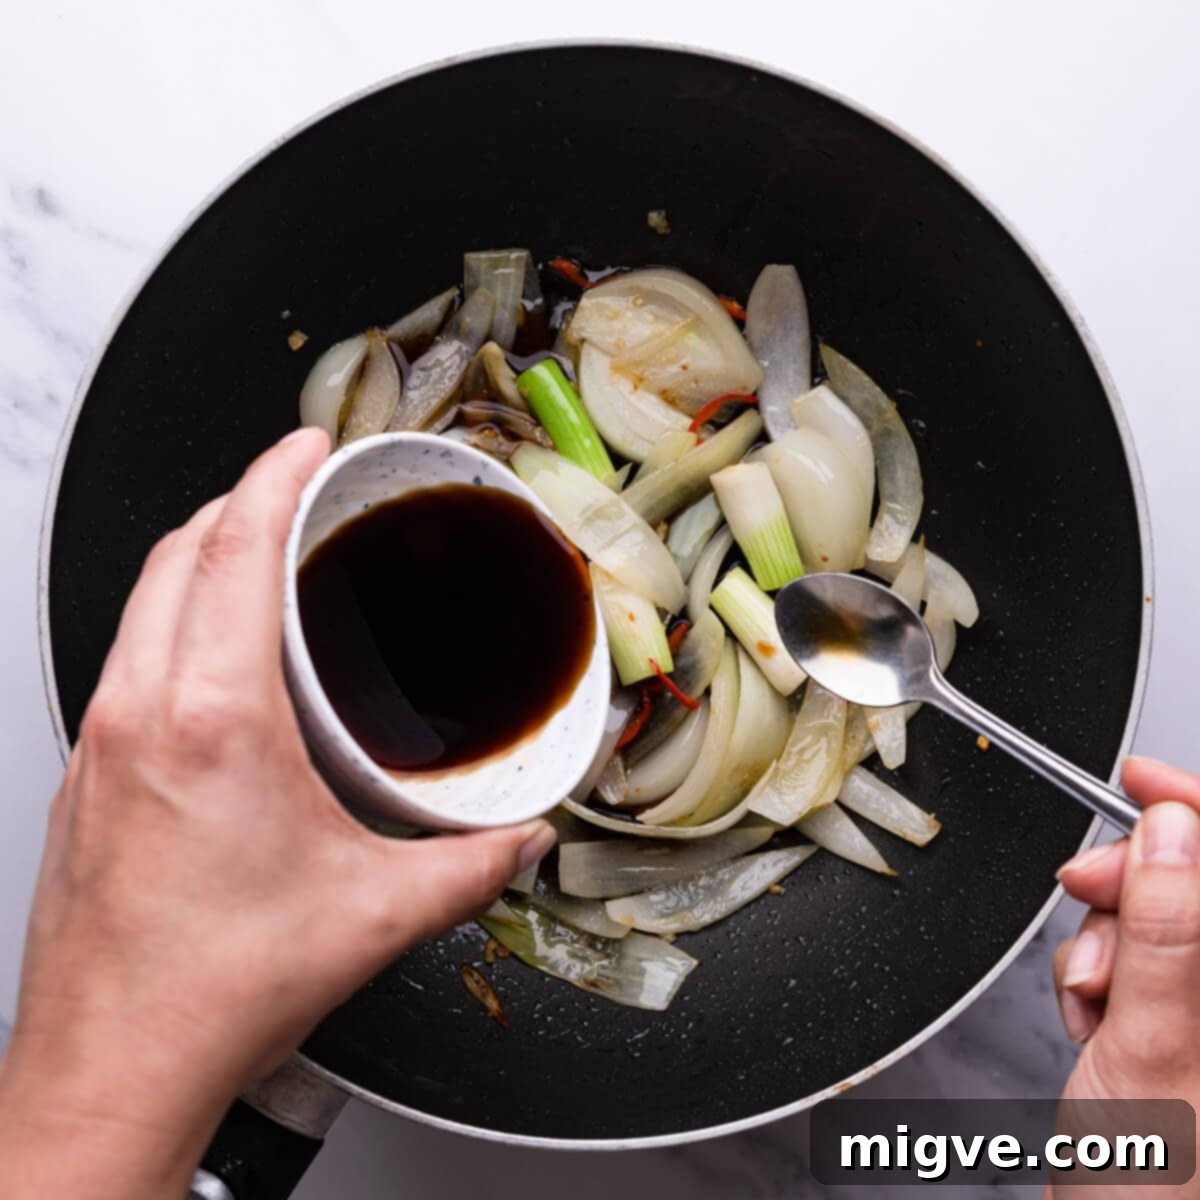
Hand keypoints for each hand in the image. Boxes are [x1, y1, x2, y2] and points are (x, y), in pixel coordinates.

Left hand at [0, 429, 554, 1198]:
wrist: (113, 1066)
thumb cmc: (211, 990)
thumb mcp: (373, 913)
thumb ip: (471, 866)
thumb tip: (522, 838)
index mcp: (211, 720)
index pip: (231, 548)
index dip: (274, 476)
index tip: (307, 443)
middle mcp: (138, 712)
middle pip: (177, 553)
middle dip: (238, 498)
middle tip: (296, 485)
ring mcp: (97, 740)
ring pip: (140, 598)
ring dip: (198, 553)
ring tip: (258, 549)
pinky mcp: (83, 772)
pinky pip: (123, 651)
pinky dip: (170, 613)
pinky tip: (214, 649)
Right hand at [1053, 757, 1199, 1187]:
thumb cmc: (1157, 1199)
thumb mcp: (1154, 1058)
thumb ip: (1168, 934)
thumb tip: (1172, 831)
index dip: (1195, 809)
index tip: (1141, 779)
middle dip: (1134, 883)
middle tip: (1082, 891)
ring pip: (1167, 927)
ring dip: (1110, 942)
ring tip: (1090, 995)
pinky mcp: (1192, 1036)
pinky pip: (1149, 968)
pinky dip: (1107, 977)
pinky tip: (1096, 1015)